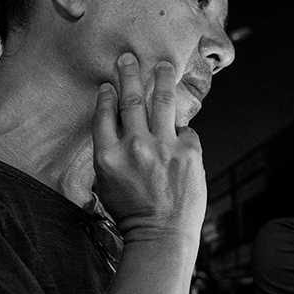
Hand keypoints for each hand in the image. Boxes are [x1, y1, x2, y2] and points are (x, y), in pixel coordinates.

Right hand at [92, 53, 206, 243]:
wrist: (162, 236)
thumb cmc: (132, 214)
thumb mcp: (107, 184)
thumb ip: (111, 153)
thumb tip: (120, 126)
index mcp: (108, 156)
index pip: (104, 115)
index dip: (107, 96)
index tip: (109, 85)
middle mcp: (134, 147)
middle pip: (131, 100)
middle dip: (130, 74)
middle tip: (129, 58)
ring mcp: (163, 148)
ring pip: (162, 102)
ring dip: (162, 79)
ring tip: (164, 66)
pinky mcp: (189, 152)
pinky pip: (186, 130)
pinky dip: (182, 132)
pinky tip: (180, 135)